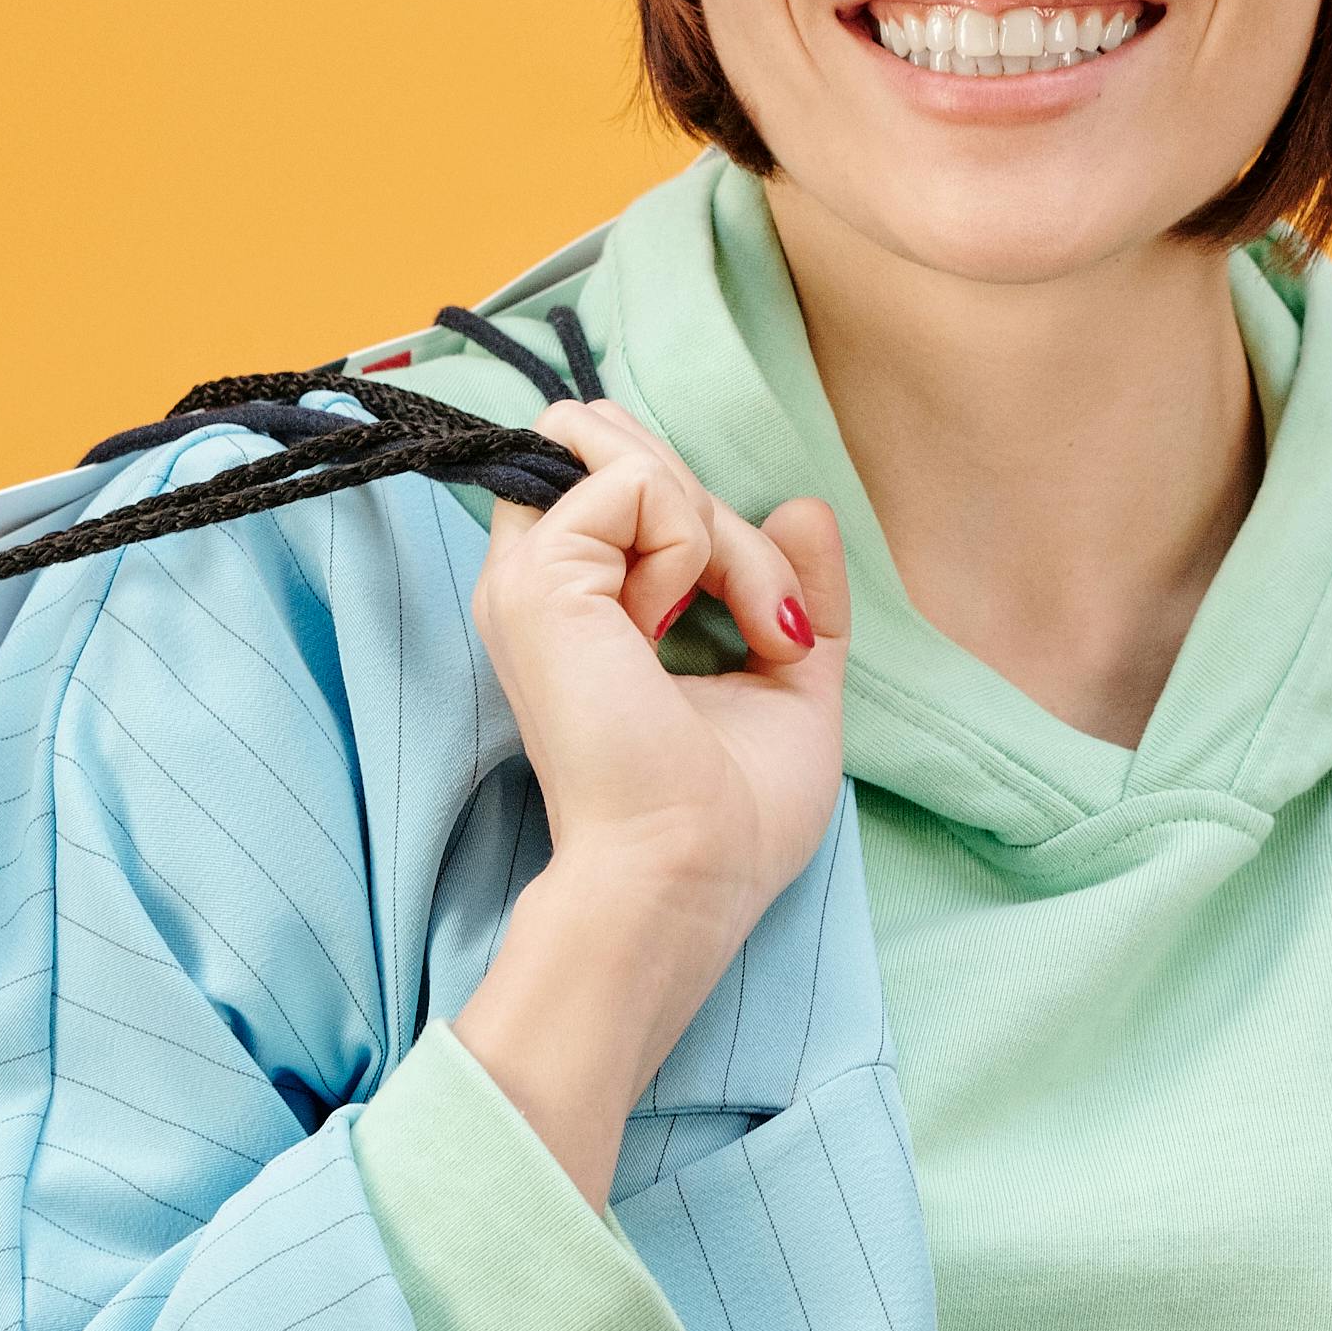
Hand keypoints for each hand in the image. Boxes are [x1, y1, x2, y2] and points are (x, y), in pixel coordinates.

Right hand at [452, 401, 852, 1201]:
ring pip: (639, 461)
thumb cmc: (730, 819)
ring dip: (727, 535)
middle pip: (628, 454)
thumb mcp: (790, 681)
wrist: (685, 877)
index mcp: (582, 610)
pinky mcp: (543, 578)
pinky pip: (641, 484)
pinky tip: (685, 623)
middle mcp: (540, 583)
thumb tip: (801, 502)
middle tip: (763, 622)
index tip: (772, 630)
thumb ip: (794, 592)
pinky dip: (701, 543)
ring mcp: (530, 575)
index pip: (632, 487)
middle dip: (724, 515)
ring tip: (749, 629)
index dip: (718, 524)